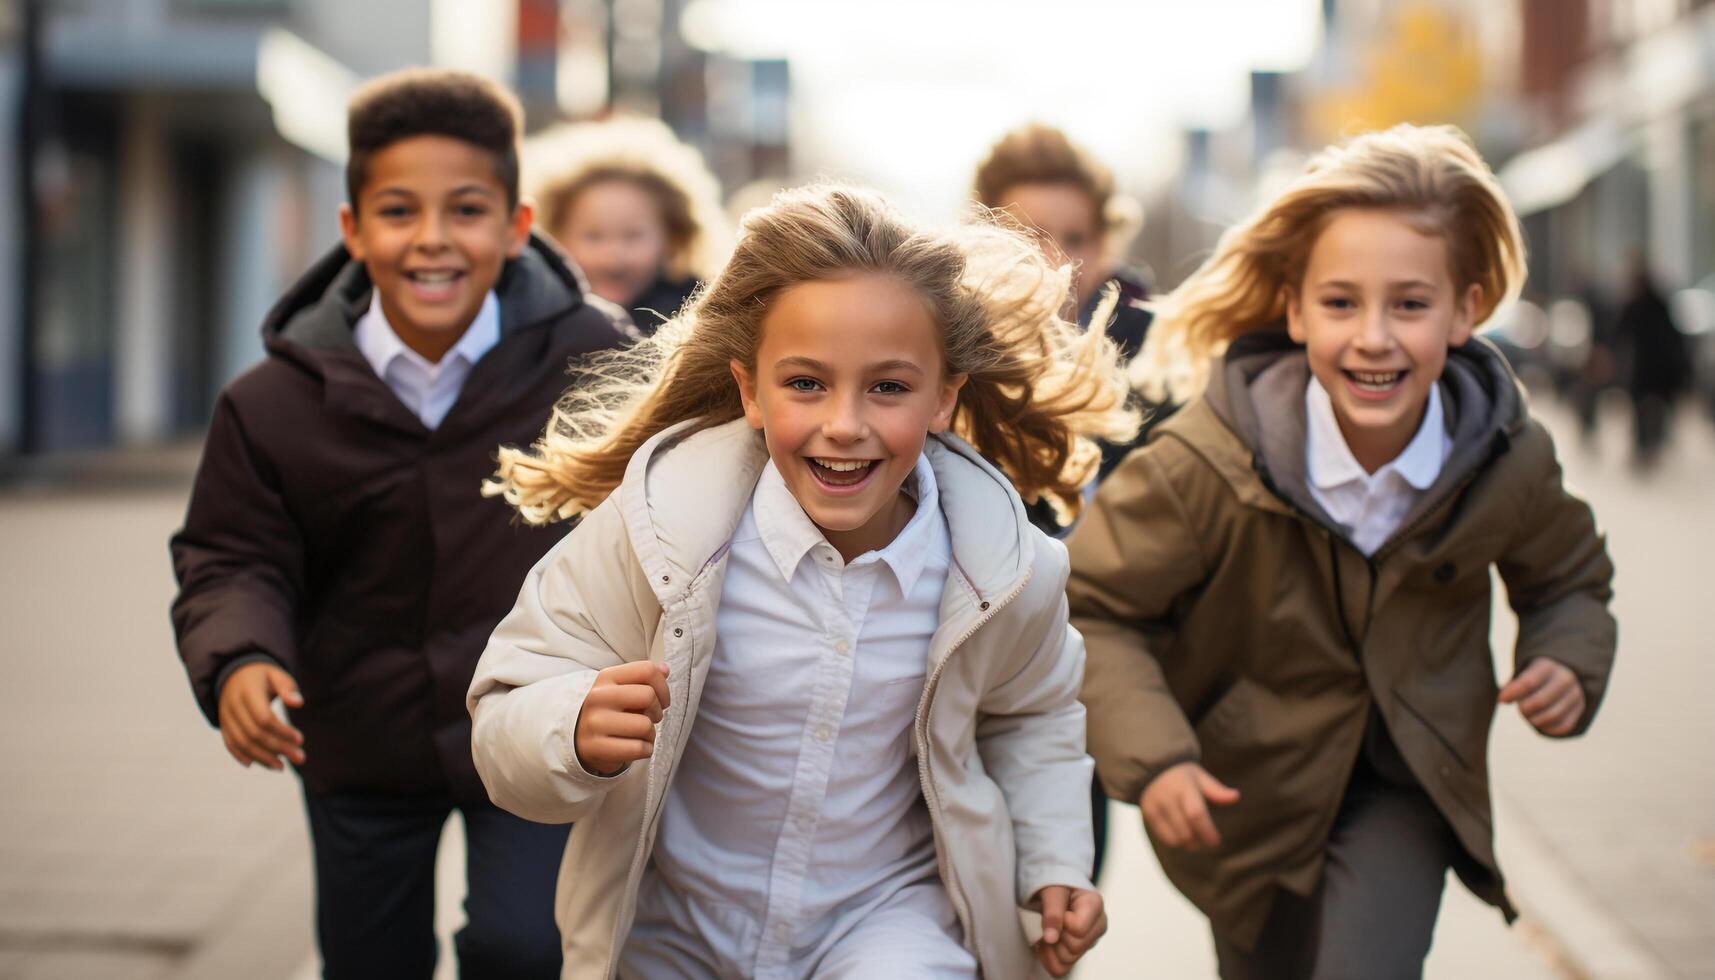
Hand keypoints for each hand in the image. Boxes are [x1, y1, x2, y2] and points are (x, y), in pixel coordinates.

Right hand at [217, 662, 304, 769]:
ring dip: (262, 758)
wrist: (234, 674)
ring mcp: (225, 717)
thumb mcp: (276, 674)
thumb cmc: (263, 676)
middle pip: (255, 734)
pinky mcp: (223, 725)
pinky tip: (259, 764)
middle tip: (300, 758)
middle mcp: (233, 706)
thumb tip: (298, 703)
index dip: (282, 731)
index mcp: (248, 691)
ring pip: (242, 743)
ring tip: (283, 766)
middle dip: (278, 748)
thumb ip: (288, 687)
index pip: (264, 717)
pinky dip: (242, 756)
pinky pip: (230, 744)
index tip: (301, 739)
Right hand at [574, 661, 670, 775]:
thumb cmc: (607, 712)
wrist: (576, 739)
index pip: (646, 670)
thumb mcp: (619, 689)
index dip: (663, 686)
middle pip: (648, 696)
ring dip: (650, 734)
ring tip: (638, 734)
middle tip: (648, 718)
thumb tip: (665, 669)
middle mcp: (598, 697)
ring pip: (645, 725)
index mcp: (606, 677)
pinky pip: (639, 748)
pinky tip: (634, 747)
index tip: (661, 699)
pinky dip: (645, 750)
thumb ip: (642, 678)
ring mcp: (595, 723)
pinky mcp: (597, 748)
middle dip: (657, 710)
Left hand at [1033, 885, 1106, 976]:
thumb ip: (1053, 913)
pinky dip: (1047, 958)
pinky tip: (1045, 943)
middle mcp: (1098, 925)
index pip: (1078, 929)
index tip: (1060, 909)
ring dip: (1051, 947)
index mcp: (1095, 905)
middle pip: (1075, 948)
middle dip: (1057, 935)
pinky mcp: (1079, 953)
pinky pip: (1060, 969)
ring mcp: (1090, 942)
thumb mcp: (1053, 891)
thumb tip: (1051, 939)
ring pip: (1067, 961)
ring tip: (1048, 929)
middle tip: (1051, 920)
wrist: (1056, 887)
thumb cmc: (1056, 885)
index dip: (1062, 922)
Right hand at [1139, 761, 1238, 850]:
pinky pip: (1165, 838)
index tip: (1216, 840)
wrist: (1151, 768)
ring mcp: (1155, 807)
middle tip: (1209, 840)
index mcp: (1183, 787)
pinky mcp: (1148, 814)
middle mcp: (1167, 797)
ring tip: (1196, 840)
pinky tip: (1183, 837)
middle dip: (1200, 841)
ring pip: (1175, 838)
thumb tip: (1236, 796)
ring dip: (1189, 844)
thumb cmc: (1182, 775)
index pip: (1196, 814)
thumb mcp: (1200, 777)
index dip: (1207, 831)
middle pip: (1186, 831)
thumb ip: (1216, 790)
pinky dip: (1176, 842)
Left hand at [1499, 658, 1584, 735]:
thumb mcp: (1524, 672)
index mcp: (1548, 666)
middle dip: (1524, 709)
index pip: (1528, 683)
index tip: (1501, 700)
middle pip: (1539, 701)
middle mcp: (1565, 678)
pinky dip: (1548, 728)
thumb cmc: (1535, 675)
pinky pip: (1564, 726)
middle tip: (1520, 708)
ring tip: (1528, 716)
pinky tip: (1540, 724)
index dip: (1512, 694)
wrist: (1564, 673)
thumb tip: (1503, 699)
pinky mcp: (1580, 709)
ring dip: (1535, 720)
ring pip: (1552, 715)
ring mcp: (1576, 694)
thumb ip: (1513, 684)